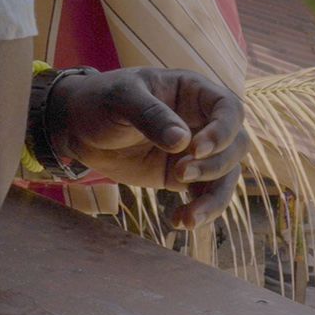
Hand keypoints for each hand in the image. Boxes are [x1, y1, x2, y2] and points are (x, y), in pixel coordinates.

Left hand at [48, 67, 244, 228]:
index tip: (195, 149)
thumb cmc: (101, 101)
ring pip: (227, 176)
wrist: (78, 128)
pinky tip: (179, 222)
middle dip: (216, 165)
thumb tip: (182, 143)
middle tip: (180, 174)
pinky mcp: (183, 177)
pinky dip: (200, 212)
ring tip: (188, 217)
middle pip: (236, 145)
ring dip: (214, 199)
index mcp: (194, 91)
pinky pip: (206, 196)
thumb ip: (150, 115)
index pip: (230, 109)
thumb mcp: (120, 99)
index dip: (222, 130)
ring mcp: (196, 151)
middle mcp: (202, 121)